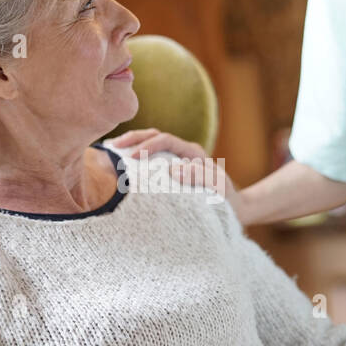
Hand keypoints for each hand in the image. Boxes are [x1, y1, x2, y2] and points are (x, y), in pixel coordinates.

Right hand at [110, 128, 241, 216]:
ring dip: (132, 145)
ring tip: (110, 150)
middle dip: (134, 138)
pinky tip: (121, 165)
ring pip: (151, 145)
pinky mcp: (172, 171)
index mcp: (192, 152)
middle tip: (112, 146)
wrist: (235, 209)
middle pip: (155, 136)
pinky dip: (136, 159)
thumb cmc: (226, 200)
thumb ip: (199, 177)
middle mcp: (184, 153)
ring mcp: (177, 161)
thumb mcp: (217, 188)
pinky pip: (152, 160)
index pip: (166, 140)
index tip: (132, 156)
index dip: (148, 145)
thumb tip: (173, 169)